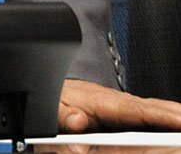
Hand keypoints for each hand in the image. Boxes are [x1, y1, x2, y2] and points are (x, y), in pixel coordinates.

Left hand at [59, 78, 180, 131]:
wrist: (45, 88)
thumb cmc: (52, 97)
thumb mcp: (51, 109)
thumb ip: (62, 116)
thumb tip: (77, 121)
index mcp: (99, 100)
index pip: (135, 109)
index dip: (160, 115)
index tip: (180, 120)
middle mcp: (112, 100)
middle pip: (150, 107)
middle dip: (174, 113)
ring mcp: (116, 105)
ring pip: (149, 109)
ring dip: (170, 115)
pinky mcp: (115, 111)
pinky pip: (143, 114)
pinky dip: (160, 117)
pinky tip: (170, 124)